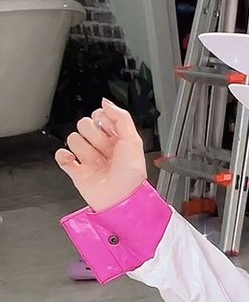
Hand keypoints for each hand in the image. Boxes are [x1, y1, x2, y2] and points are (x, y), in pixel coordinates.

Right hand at [55, 98, 147, 212]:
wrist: (121, 199)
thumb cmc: (131, 174)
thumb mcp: (133, 139)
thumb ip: (121, 117)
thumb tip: (105, 102)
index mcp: (115, 138)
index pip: (99, 116)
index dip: (102, 120)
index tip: (110, 131)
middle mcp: (101, 147)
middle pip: (84, 125)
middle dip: (93, 134)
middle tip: (104, 148)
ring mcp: (88, 158)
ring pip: (73, 139)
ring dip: (83, 148)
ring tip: (95, 160)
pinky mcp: (76, 171)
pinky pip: (61, 156)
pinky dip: (64, 156)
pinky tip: (74, 161)